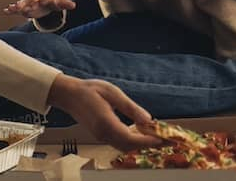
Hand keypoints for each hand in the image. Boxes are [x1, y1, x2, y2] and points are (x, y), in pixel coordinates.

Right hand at [4, 0, 75, 18]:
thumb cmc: (52, 1)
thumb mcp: (59, 2)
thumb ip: (65, 3)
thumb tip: (73, 5)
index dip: (39, 0)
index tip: (36, 0)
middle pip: (29, 1)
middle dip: (25, 4)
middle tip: (20, 6)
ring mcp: (28, 3)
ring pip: (21, 4)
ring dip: (16, 6)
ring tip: (10, 8)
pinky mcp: (24, 8)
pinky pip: (16, 9)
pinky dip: (11, 10)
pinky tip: (5, 11)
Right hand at [47, 74, 161, 150]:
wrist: (68, 94)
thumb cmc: (89, 89)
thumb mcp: (112, 92)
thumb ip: (130, 108)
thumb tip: (149, 120)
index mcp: (106, 122)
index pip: (131, 138)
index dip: (149, 141)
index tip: (164, 139)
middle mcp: (103, 134)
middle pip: (130, 147)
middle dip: (149, 145)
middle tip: (167, 139)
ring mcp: (101, 137)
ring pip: (125, 147)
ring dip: (142, 144)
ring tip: (157, 136)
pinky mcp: (100, 136)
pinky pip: (120, 143)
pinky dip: (133, 141)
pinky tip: (140, 133)